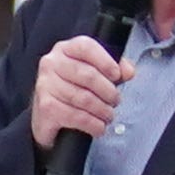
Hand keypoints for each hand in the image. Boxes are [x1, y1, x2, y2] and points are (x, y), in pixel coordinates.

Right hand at [31, 31, 132, 151]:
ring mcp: (45, 85)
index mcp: (65, 50)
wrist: (48, 116)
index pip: (86, 47)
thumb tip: (128, 72)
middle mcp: (51, 64)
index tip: (117, 75)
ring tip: (109, 115)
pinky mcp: (46, 107)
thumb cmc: (74, 89)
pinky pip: (76, 116)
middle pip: (88, 75)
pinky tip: (98, 127)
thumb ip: (114, 68)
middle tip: (115, 101)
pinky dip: (92, 124)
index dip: (106, 61)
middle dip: (108, 91)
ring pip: (84, 98)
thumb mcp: (95, 73)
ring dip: (102, 110)